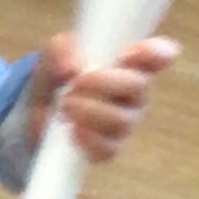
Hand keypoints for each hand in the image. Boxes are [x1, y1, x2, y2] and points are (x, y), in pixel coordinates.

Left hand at [25, 32, 179, 162]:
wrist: (38, 112)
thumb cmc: (59, 75)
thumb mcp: (54, 54)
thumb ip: (60, 50)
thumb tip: (71, 68)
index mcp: (129, 62)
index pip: (160, 54)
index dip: (154, 52)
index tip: (127, 54)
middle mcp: (134, 92)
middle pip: (138, 86)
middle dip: (104, 83)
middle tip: (75, 84)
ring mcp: (125, 121)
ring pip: (122, 120)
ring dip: (90, 111)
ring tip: (65, 105)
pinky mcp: (110, 147)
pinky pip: (109, 148)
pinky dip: (88, 139)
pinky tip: (72, 130)